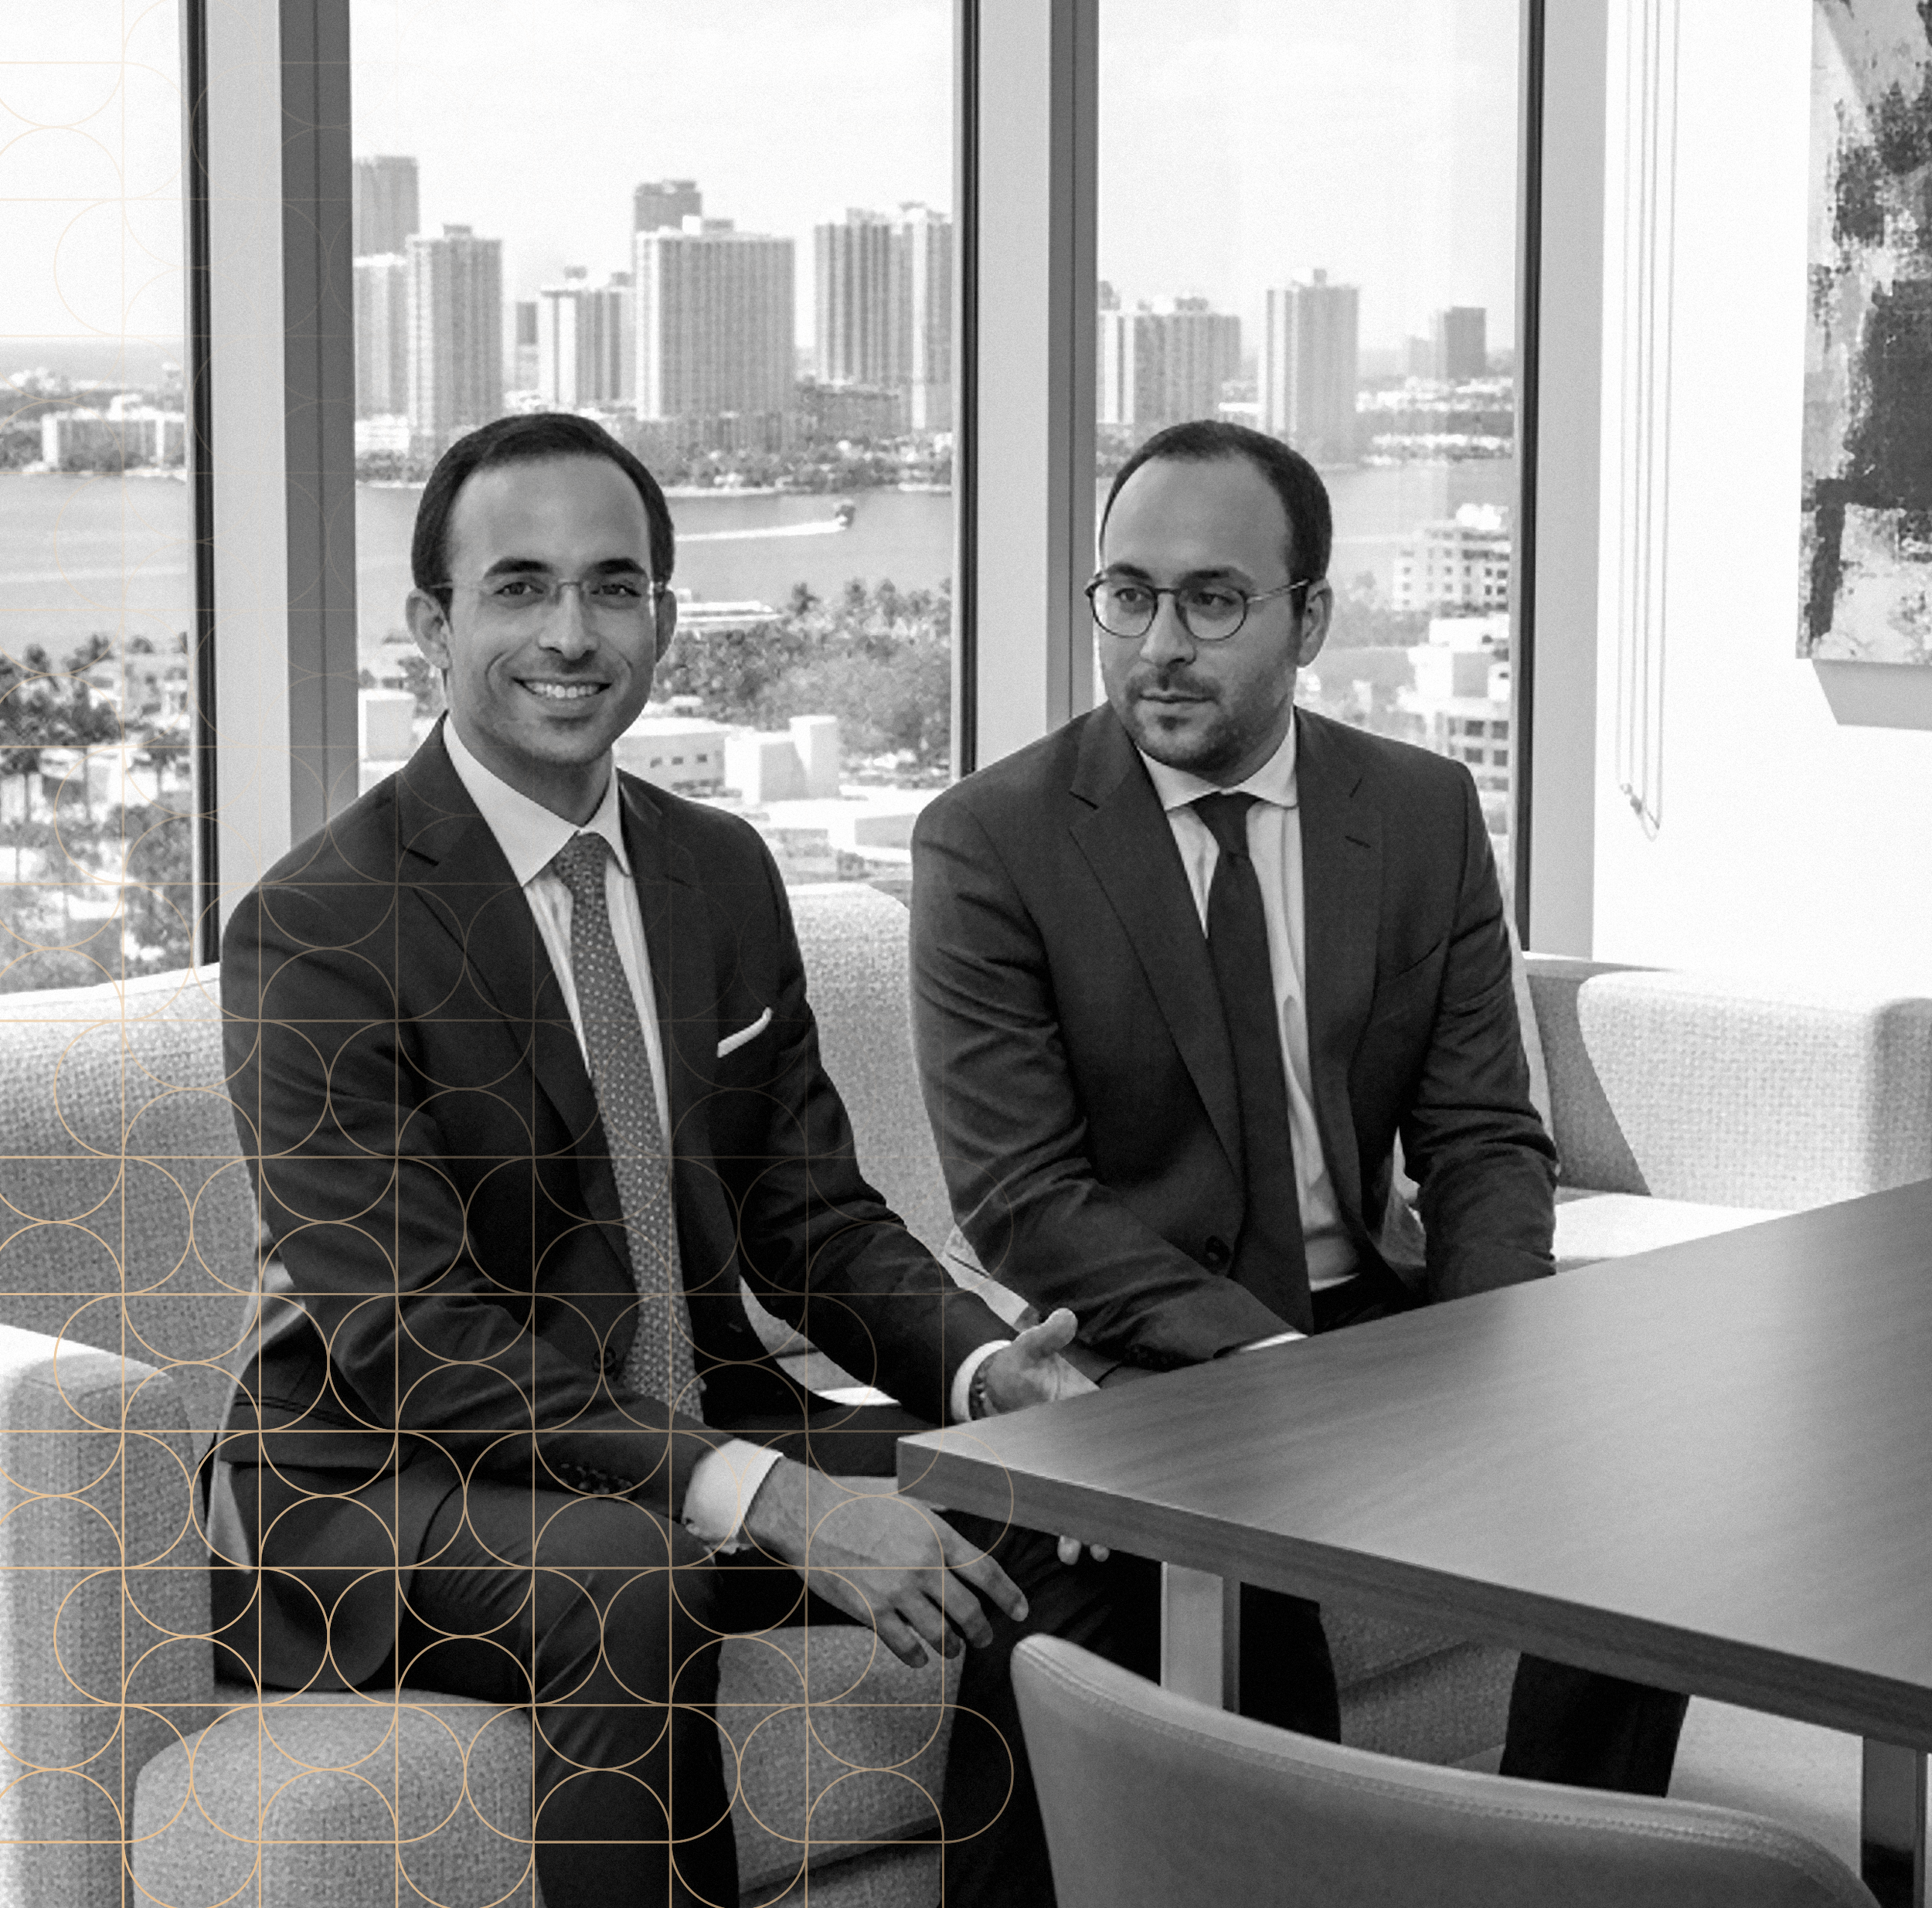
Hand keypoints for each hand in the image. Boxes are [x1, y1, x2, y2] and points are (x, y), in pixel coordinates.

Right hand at [742, 1461, 1026, 1668]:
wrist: (809, 1516)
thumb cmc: (855, 1503)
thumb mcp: (905, 1498)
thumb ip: (936, 1513)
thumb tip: (961, 1512)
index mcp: (935, 1533)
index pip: (985, 1570)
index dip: (1009, 1595)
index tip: (1021, 1610)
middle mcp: (922, 1564)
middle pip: (969, 1611)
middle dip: (982, 1631)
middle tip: (984, 1638)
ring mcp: (897, 1591)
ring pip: (941, 1635)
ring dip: (952, 1647)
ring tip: (953, 1647)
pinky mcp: (871, 1612)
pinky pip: (906, 1647)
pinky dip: (919, 1656)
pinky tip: (921, 1655)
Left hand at [978, 1311, 1111, 1566]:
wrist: (995, 1382)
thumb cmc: (1016, 1366)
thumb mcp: (1029, 1348)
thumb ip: (1046, 1336)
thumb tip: (1064, 1317)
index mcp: (1089, 1411)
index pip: (1113, 1443)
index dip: (1120, 1470)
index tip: (1122, 1493)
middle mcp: (1083, 1442)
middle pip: (1103, 1481)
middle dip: (1105, 1512)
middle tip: (1103, 1542)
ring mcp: (1066, 1460)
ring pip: (1084, 1498)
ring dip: (1086, 1526)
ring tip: (1085, 1551)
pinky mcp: (1046, 1470)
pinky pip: (1059, 1500)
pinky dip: (1064, 1522)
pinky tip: (1067, 1547)